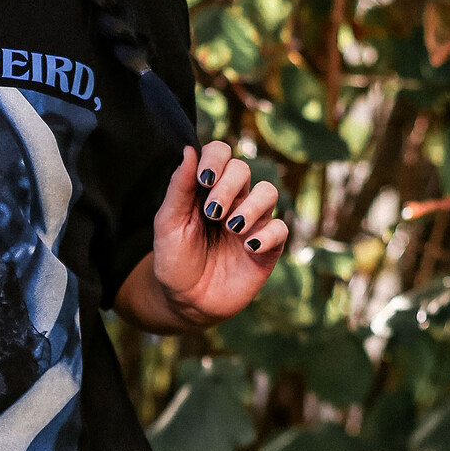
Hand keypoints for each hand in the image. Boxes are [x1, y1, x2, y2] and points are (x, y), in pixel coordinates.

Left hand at [150, 141, 287, 325]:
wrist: (185, 302)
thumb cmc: (174, 259)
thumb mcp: (169, 223)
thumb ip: (180, 187)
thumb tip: (189, 149)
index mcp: (206, 189)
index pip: (220, 154)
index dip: (216, 158)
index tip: (204, 179)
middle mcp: (232, 200)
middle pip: (243, 169)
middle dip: (228, 187)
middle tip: (212, 213)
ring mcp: (252, 223)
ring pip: (268, 192)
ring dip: (249, 207)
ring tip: (231, 228)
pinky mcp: (267, 248)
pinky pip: (280, 228)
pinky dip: (266, 234)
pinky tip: (247, 247)